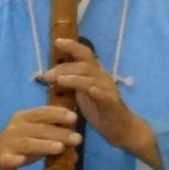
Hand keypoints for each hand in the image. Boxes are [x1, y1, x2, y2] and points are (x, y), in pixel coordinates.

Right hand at [0, 105, 81, 169]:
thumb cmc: (19, 145)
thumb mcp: (35, 137)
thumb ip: (53, 139)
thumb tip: (76, 151)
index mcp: (24, 117)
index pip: (42, 112)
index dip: (58, 114)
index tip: (74, 118)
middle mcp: (15, 127)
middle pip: (39, 128)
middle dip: (59, 132)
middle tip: (77, 138)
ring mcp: (7, 142)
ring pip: (27, 143)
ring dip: (44, 144)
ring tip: (60, 148)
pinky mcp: (1, 157)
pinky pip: (8, 158)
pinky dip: (15, 159)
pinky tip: (22, 161)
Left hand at [46, 38, 162, 169]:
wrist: (121, 128)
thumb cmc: (100, 110)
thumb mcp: (82, 93)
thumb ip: (72, 82)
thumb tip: (52, 74)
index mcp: (95, 73)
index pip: (85, 54)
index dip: (72, 46)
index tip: (57, 41)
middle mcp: (102, 77)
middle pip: (84, 65)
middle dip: (64, 67)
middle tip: (47, 75)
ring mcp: (108, 89)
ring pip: (91, 78)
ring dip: (74, 78)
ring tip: (59, 80)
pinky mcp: (112, 103)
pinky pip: (104, 94)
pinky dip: (96, 90)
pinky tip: (88, 89)